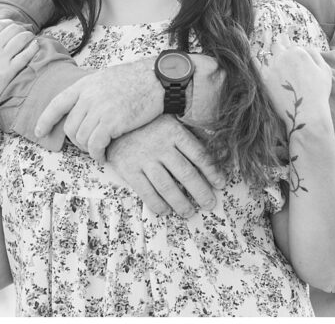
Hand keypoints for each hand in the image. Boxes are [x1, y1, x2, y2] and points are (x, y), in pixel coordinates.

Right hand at [0, 17, 39, 125]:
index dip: (8, 23)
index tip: (12, 26)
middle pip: (11, 29)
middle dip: (20, 28)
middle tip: (23, 31)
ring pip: (20, 39)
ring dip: (28, 35)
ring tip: (30, 37)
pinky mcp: (8, 72)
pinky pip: (25, 55)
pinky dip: (32, 47)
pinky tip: (35, 46)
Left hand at [34, 58, 162, 160]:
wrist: (157, 80)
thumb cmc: (137, 80)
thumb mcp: (106, 77)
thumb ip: (91, 90)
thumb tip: (82, 105)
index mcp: (85, 84)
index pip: (57, 103)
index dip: (45, 119)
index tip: (39, 132)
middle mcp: (88, 96)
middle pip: (70, 127)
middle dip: (76, 141)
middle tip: (88, 145)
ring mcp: (99, 109)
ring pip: (82, 138)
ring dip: (88, 149)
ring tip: (99, 150)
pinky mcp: (111, 122)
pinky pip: (95, 145)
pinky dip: (97, 155)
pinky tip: (104, 157)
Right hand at [106, 115, 226, 216]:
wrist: (114, 122)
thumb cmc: (150, 125)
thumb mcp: (173, 122)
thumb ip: (195, 135)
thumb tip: (220, 150)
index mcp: (175, 132)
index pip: (199, 154)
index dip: (212, 171)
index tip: (221, 184)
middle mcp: (161, 145)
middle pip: (186, 173)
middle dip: (201, 192)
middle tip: (210, 204)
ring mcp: (144, 158)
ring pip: (167, 186)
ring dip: (181, 203)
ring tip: (189, 213)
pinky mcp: (129, 169)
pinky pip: (146, 192)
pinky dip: (158, 205)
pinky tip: (166, 211)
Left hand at [260, 35, 332, 124]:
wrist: (307, 114)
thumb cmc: (318, 93)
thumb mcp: (325, 70)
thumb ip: (314, 54)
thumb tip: (303, 47)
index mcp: (298, 51)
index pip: (289, 44)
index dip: (290, 51)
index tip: (289, 58)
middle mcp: (283, 55)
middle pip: (276, 46)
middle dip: (279, 51)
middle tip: (281, 62)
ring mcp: (271, 66)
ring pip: (266, 54)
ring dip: (269, 58)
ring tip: (272, 66)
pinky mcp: (263, 77)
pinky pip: (254, 62)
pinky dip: (255, 60)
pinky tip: (256, 61)